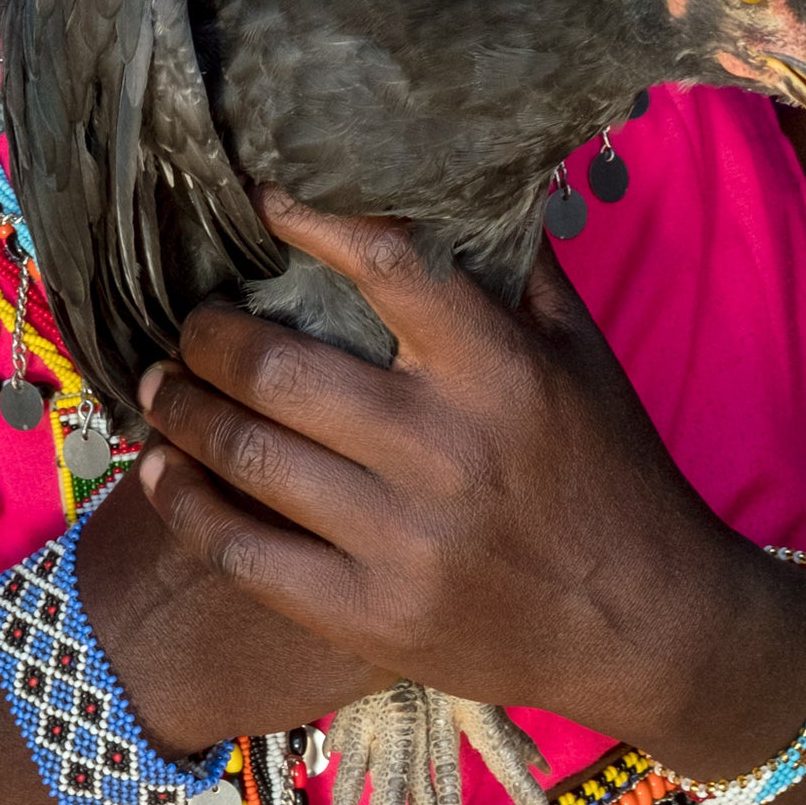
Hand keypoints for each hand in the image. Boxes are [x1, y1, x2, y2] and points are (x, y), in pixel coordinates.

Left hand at [134, 193, 805, 775]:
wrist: (647, 624)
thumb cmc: (609, 471)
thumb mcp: (580, 354)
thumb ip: (516, 269)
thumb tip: (461, 180)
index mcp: (498, 369)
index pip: (383, 263)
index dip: (306, 219)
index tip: (256, 197)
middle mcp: (442, 448)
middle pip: (275, 367)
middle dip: (205, 335)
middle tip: (187, 322)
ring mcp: (401, 541)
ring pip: (245, 456)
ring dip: (180, 410)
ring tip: (158, 384)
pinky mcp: (371, 617)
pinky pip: (243, 552)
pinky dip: (186, 503)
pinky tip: (162, 469)